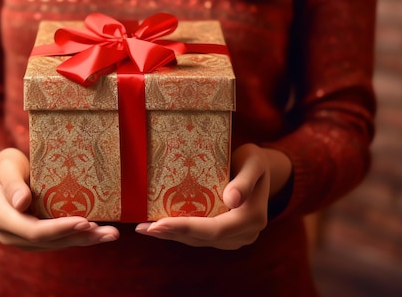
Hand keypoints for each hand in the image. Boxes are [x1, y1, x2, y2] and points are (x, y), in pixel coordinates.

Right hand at [0, 148, 118, 250]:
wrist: (0, 175)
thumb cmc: (5, 166)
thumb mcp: (6, 167)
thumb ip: (12, 184)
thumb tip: (21, 203)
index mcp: (2, 218)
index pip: (34, 231)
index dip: (60, 228)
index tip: (85, 221)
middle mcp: (11, 234)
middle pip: (50, 241)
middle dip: (80, 237)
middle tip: (108, 232)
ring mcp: (23, 239)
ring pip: (57, 244)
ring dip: (85, 240)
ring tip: (110, 234)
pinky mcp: (35, 238)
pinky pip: (58, 239)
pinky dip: (78, 236)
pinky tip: (98, 232)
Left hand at [135, 143, 291, 249]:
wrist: (257, 169)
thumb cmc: (253, 160)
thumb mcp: (253, 162)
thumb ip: (244, 181)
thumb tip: (231, 200)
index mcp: (252, 218)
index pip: (215, 229)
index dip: (186, 227)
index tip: (160, 223)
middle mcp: (245, 234)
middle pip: (203, 239)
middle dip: (171, 233)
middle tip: (143, 228)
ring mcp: (235, 238)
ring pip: (198, 241)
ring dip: (170, 236)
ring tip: (144, 228)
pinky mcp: (225, 237)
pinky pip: (199, 237)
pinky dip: (178, 233)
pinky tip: (158, 227)